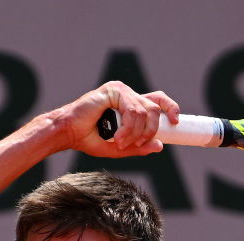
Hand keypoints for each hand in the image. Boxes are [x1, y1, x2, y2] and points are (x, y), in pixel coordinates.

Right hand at [55, 81, 179, 157]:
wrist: (68, 133)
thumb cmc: (89, 138)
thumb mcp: (119, 148)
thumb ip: (138, 147)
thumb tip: (159, 146)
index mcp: (130, 104)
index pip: (157, 101)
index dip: (170, 108)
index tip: (175, 122)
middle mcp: (127, 95)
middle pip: (155, 108)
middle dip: (150, 130)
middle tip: (135, 144)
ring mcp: (120, 90)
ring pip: (144, 112)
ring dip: (135, 133)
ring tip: (120, 142)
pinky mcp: (113, 90)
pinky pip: (132, 110)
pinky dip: (127, 128)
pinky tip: (117, 137)